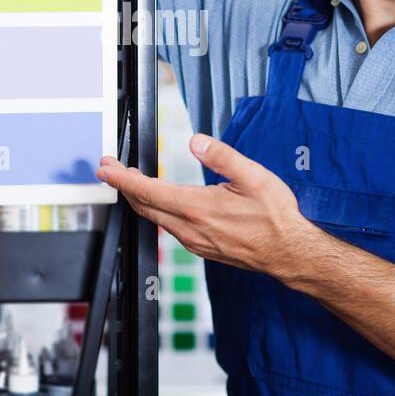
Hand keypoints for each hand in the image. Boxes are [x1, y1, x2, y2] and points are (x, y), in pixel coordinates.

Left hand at [95, 132, 320, 278]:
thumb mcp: (254, 177)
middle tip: (112, 170)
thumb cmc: (276, 217)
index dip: (122, 179)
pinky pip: (169, 228)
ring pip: (155, 219)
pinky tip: (162, 203)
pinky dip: (156, 212)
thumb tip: (196, 142)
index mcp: (198, 208)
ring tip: (133, 181)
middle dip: (124, 186)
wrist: (289, 253)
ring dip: (140, 199)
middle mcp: (190, 228)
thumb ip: (223, 157)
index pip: (148, 191)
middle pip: (144, 206)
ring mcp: (194, 242)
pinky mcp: (201, 248)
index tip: (105, 168)